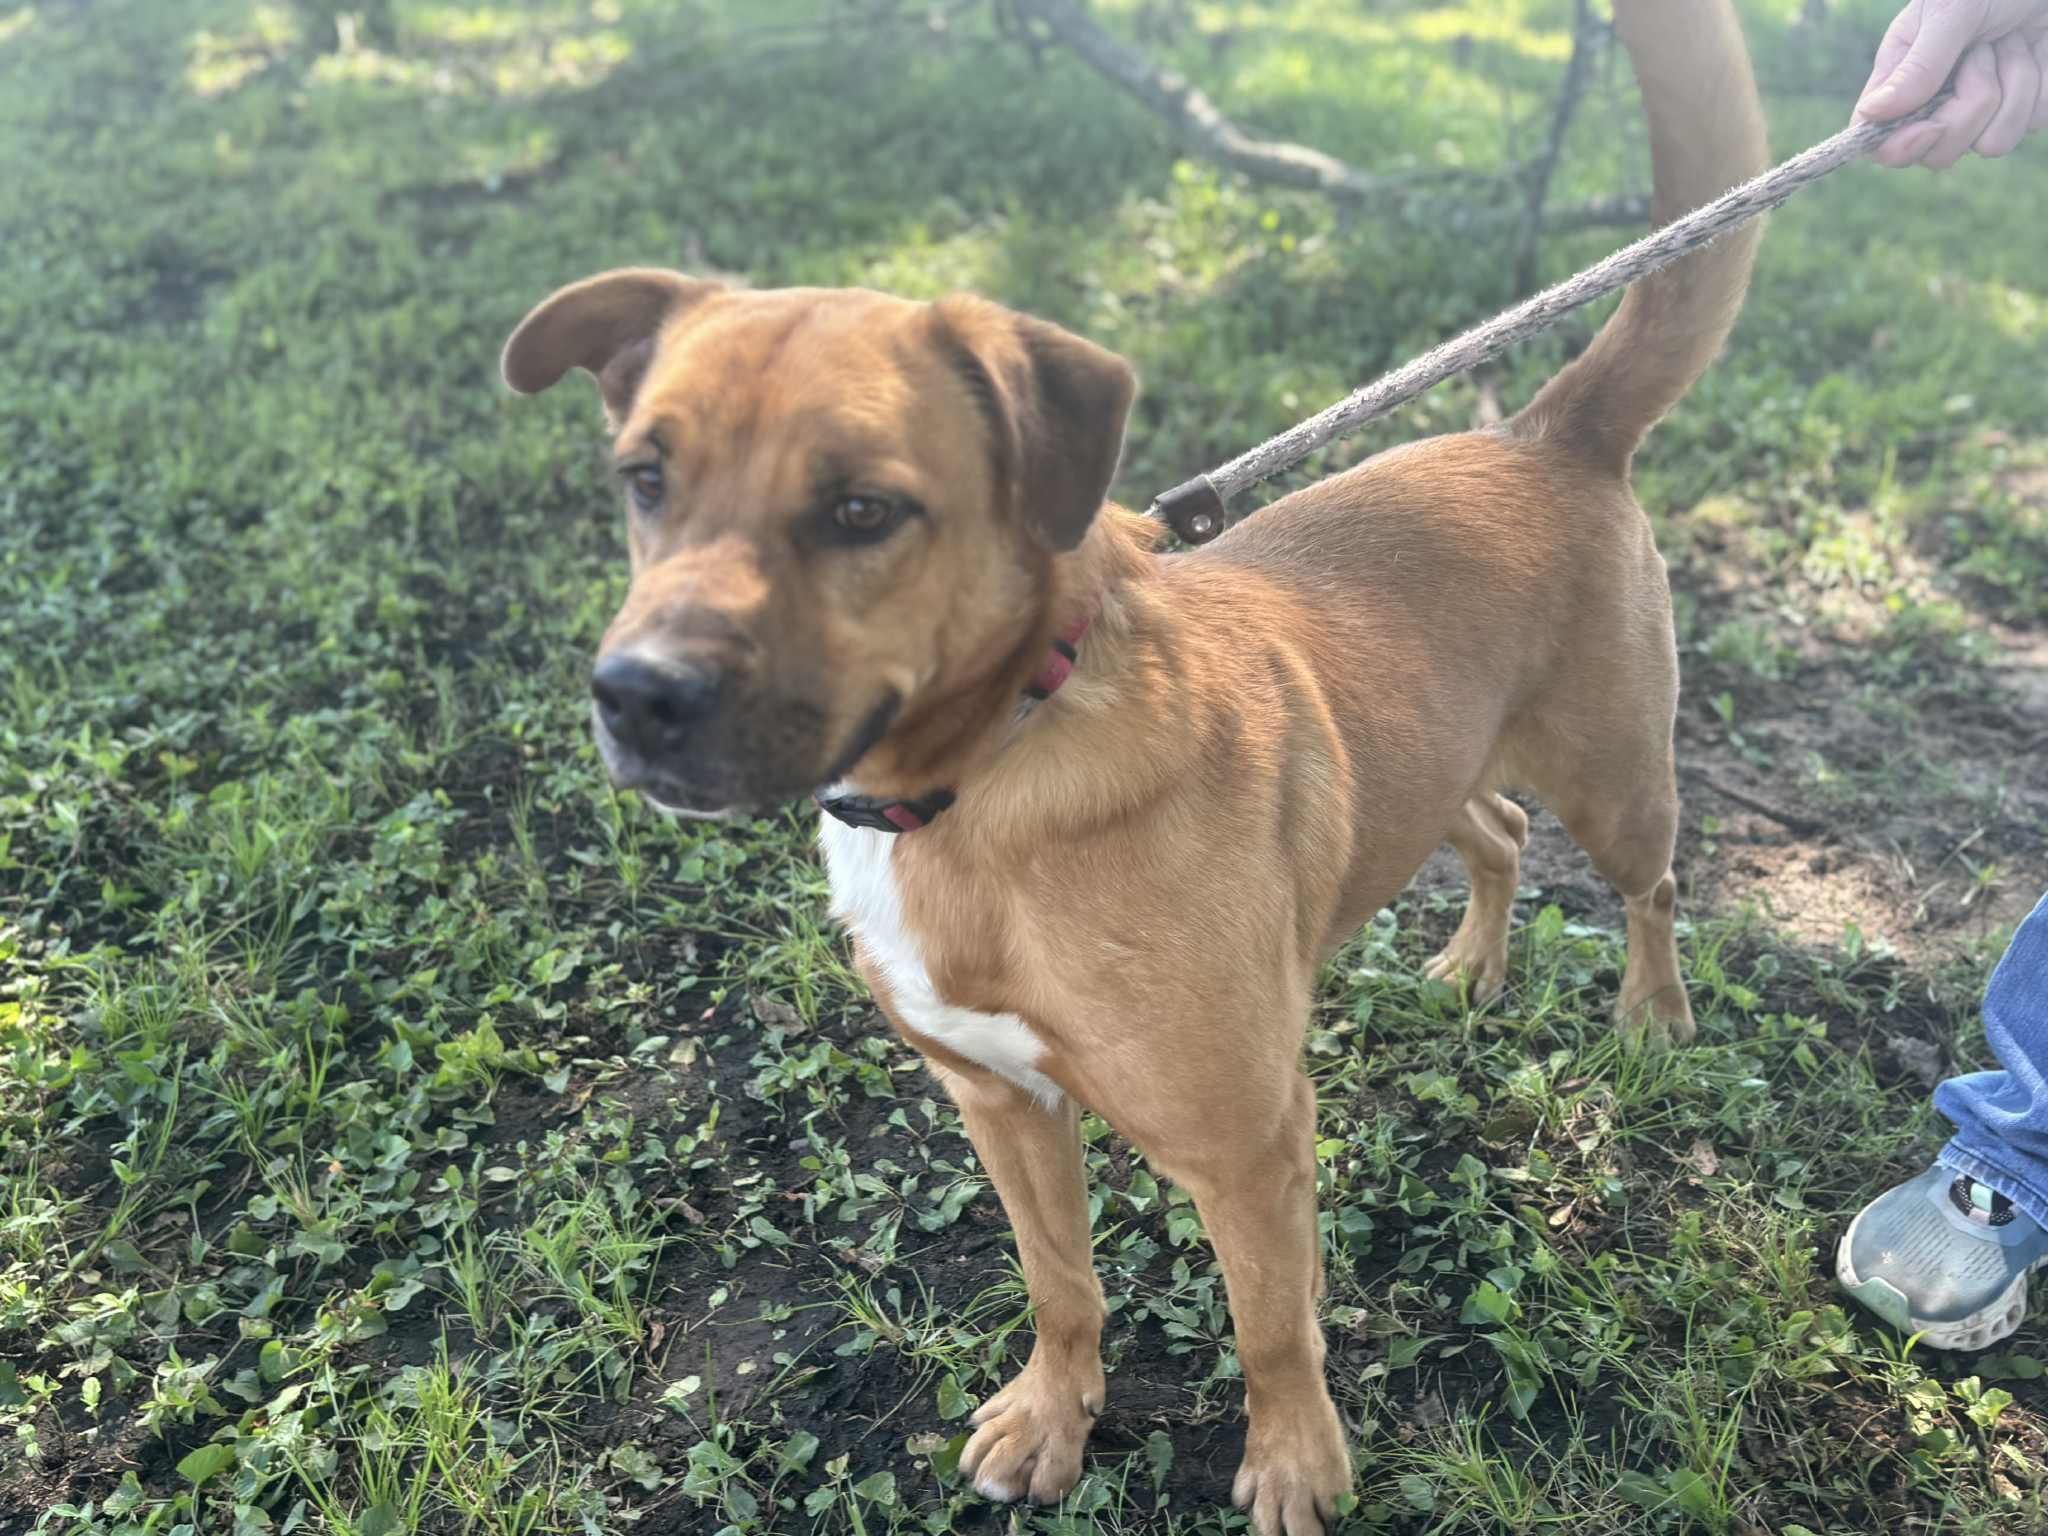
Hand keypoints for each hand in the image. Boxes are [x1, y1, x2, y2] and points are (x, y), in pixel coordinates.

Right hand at [1855, 0, 2047, 166]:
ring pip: (1993, 144)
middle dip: (1972, 105)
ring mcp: (1984, 111)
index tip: (1931, 127)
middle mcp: (1938, 104)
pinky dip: (2042, 83)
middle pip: (1941, 153)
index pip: (1879, 142)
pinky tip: (2037, 50)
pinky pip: (2034, 123)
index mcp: (1903, 80)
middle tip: (1983, 52)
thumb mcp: (1949, 11)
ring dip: (2015, 85)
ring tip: (2014, 41)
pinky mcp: (2025, 109)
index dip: (1900, 148)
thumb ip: (1917, 66)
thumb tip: (1871, 115)